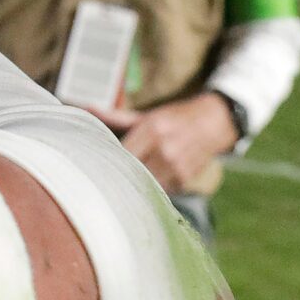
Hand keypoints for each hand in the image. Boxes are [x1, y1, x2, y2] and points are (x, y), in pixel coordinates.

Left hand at [84, 91, 238, 194]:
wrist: (213, 123)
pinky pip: (161, 190)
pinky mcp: (185, 179)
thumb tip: (85, 108)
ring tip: (123, 185)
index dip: (108, 162)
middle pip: (132, 172)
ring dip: (135, 186)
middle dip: (119, 176)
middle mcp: (165, 150)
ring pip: (146, 185)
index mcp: (151, 130)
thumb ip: (115, 116)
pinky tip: (147, 184)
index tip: (94, 167)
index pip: (122, 153)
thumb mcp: (145, 115)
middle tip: (103, 181)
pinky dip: (153, 188)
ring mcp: (177, 166)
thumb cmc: (174, 118)